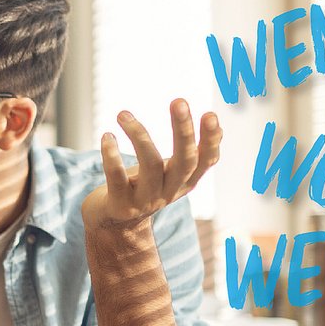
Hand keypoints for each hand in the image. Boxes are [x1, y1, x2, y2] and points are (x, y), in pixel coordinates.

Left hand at [82, 98, 221, 230]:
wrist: (114, 225)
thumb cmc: (143, 187)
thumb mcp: (170, 172)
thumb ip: (191, 153)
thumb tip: (217, 124)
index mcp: (185, 181)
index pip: (206, 161)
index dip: (211, 140)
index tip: (211, 114)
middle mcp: (170, 192)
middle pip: (184, 160)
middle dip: (183, 130)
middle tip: (178, 100)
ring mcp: (145, 201)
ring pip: (149, 165)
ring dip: (138, 135)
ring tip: (122, 114)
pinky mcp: (120, 205)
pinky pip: (116, 177)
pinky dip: (111, 155)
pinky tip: (107, 136)